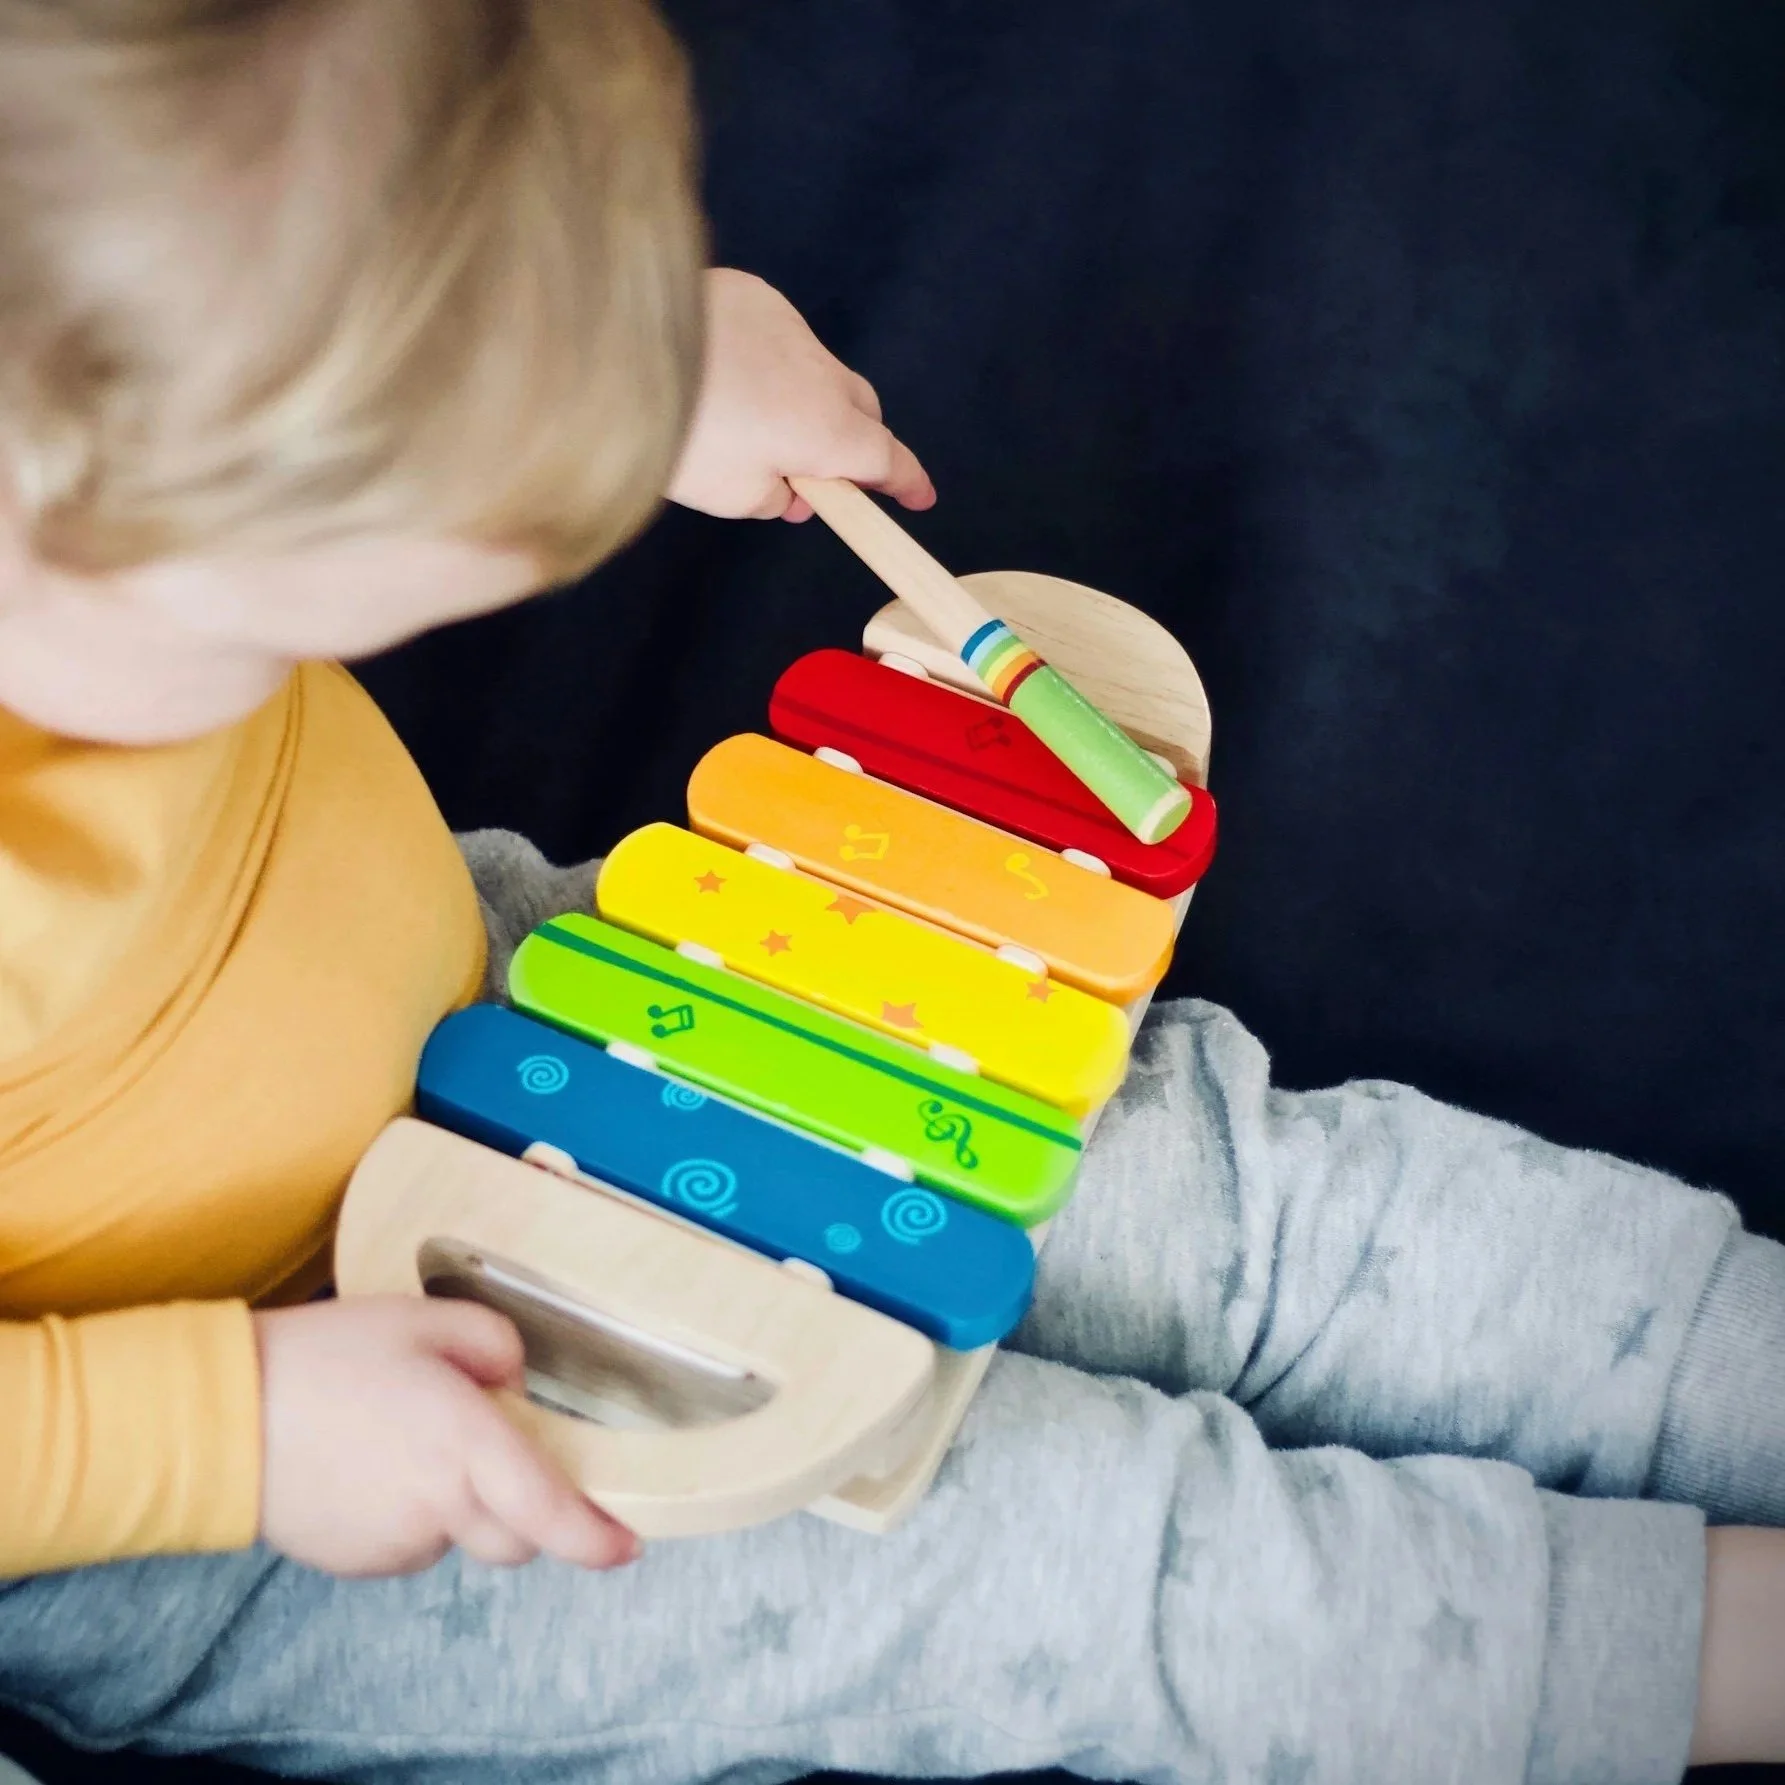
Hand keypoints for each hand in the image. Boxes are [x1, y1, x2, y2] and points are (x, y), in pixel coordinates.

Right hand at [255, 1296, 637, 1577]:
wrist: (225, 1417)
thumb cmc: (327, 1357)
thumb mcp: (425, 1318)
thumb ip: (494, 1344)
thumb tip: (516, 1386)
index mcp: (467, 1444)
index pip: (550, 1512)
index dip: (596, 1537)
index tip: (628, 1544)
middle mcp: (441, 1506)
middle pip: (517, 1535)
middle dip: (527, 1505)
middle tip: (495, 1447)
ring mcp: (398, 1543)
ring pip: (462, 1535)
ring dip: (464, 1502)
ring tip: (411, 1439)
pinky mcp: (360, 1562)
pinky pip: (414, 1542)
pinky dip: (416, 1513)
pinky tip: (375, 1466)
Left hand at [667, 269, 935, 521]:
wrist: (616, 353)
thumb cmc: (678, 436)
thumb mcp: (732, 496)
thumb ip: (775, 498)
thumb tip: (790, 489)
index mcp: (828, 431)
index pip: (886, 460)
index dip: (905, 482)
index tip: (919, 497)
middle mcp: (821, 373)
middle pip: (860, 411)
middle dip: (852, 441)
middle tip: (818, 471)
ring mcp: (789, 326)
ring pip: (816, 370)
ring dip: (803, 398)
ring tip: (750, 422)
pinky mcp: (752, 295)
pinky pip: (776, 335)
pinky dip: (765, 359)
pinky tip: (723, 372)